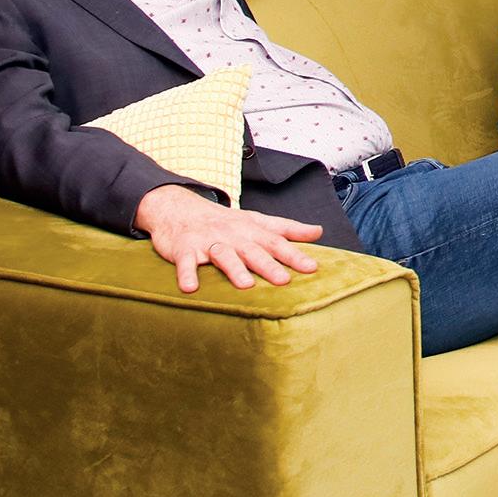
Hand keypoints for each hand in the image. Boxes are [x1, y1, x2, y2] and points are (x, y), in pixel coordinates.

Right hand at [134, 184, 322, 292]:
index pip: (276, 242)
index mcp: (251, 230)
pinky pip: (185, 262)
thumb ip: (287, 228)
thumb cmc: (224, 221)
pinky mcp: (184, 249)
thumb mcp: (256, 221)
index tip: (312, 268)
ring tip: (246, 285)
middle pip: (253, 250)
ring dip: (234, 269)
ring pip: (223, 255)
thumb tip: (319, 231)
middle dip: (268, 265)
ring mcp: (208, 241)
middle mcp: (232, 235)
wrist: (179, 208)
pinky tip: (190, 288)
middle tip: (283, 280)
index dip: (294, 255)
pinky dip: (186, 274)